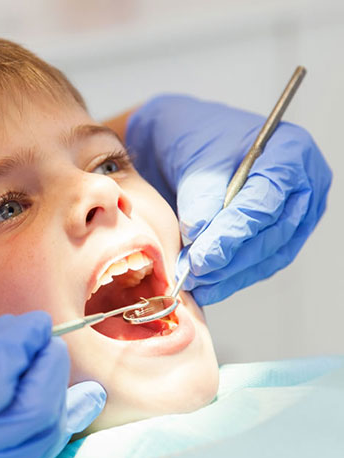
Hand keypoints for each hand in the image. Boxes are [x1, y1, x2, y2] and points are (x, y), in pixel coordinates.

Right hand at [0, 312, 105, 457]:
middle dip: (48, 362)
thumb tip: (16, 340)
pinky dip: (63, 421)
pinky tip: (83, 399)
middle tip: (44, 338)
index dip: (21, 340)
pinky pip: (42, 454)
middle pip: (32, 406)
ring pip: (44, 433)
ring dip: (58, 389)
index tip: (34, 321)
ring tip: (55, 361)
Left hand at [126, 94, 330, 304]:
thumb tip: (202, 244)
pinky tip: (210, 286)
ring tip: (198, 285)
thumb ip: (201, 202)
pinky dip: (234, 276)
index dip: (233, 234)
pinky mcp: (278, 231)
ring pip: (270, 254)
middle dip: (231, 260)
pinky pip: (262, 261)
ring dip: (231, 275)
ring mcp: (295, 210)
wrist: (189, 141)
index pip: (266, 202)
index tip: (202, 257)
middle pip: (274, 233)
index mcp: (289, 152)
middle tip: (194, 274)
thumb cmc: (196, 139)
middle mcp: (301, 183)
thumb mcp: (196, 162)